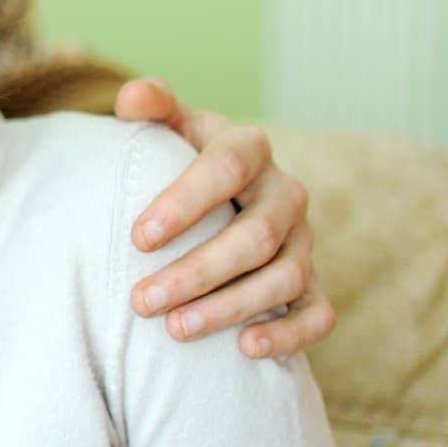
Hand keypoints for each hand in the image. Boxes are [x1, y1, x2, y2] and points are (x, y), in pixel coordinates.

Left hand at [114, 78, 336, 358]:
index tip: (138, 239)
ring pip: (283, 278)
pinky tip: (245, 348)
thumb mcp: (172, 126)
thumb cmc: (185, 158)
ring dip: (229, 307)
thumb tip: (130, 98)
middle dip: (196, 272)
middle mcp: (285, 194)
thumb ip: (152, 105)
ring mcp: (305, 241)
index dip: (184, 203)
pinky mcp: (315, 283)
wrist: (226, 192)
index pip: (225, 168)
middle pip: (253, 236)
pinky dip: (288, 334)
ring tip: (174, 328)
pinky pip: (317, 314)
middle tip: (140, 300)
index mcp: (249, 149)